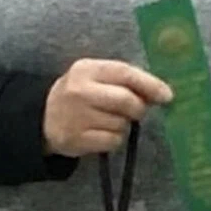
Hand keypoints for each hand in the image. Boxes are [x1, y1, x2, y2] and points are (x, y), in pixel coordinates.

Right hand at [43, 59, 172, 157]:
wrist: (43, 117)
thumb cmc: (80, 93)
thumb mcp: (95, 77)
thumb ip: (123, 80)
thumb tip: (160, 93)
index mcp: (86, 69)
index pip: (124, 73)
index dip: (149, 84)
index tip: (167, 95)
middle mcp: (79, 91)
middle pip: (126, 100)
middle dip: (139, 108)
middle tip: (138, 111)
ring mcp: (76, 117)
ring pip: (121, 123)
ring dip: (124, 125)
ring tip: (110, 120)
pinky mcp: (75, 139)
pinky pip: (113, 141)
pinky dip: (115, 139)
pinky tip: (104, 133)